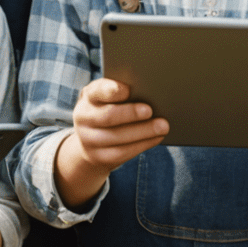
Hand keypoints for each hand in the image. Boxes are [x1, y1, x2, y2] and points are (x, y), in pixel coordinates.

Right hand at [53, 78, 167, 208]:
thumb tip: (150, 90)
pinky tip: (157, 138)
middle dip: (131, 114)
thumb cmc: (110, 106)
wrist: (91, 138)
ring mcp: (89, 140)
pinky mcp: (99, 157)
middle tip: (150, 110)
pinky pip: (122, 153)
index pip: (98, 91)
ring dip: (143, 132)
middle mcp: (84, 117)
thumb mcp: (109, 96)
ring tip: (163, 126)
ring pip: (117, 137)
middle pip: (108, 116)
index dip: (112, 90)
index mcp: (89, 96)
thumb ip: (123, 91)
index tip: (128, 89)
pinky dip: (142, 144)